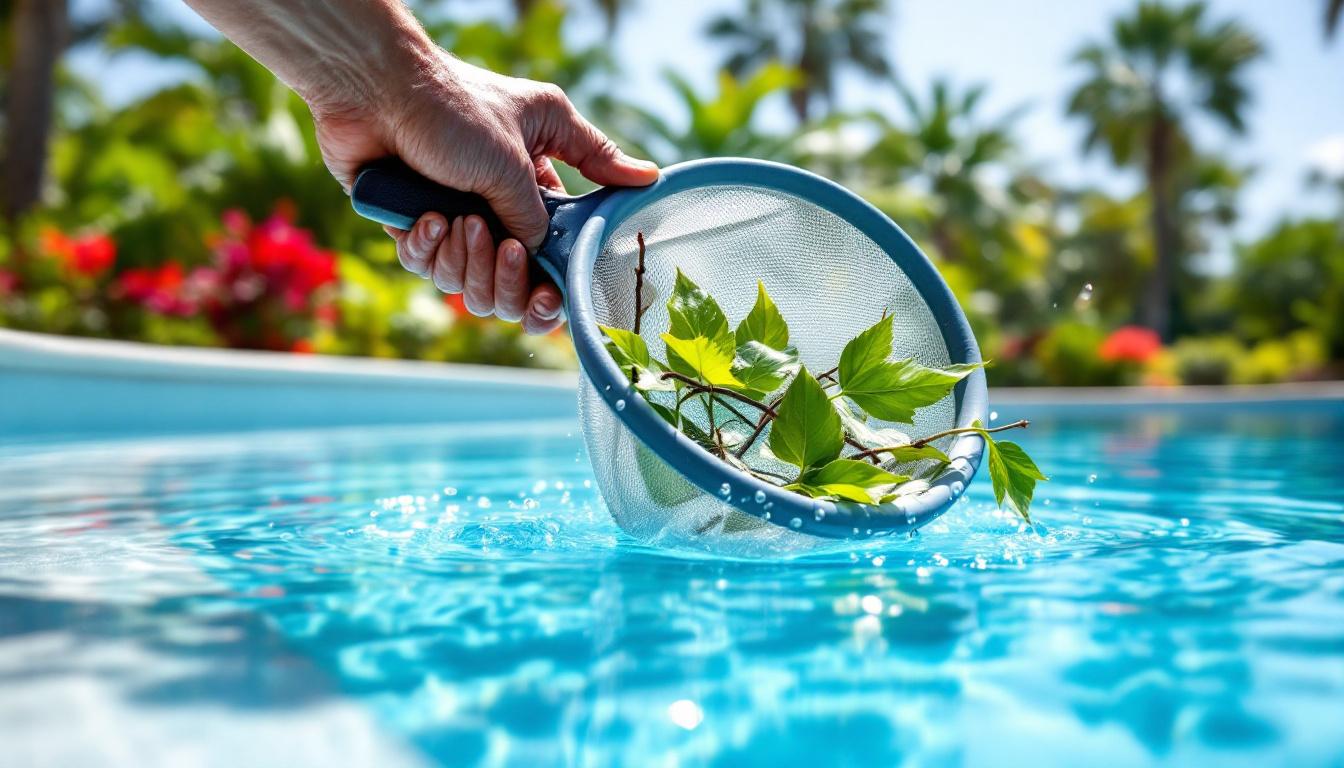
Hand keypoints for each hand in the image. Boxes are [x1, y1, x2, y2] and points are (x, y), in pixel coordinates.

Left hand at [310, 52, 658, 332]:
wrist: (377, 91)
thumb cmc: (458, 105)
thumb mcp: (539, 133)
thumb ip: (587, 173)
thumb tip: (648, 179)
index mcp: (537, 188)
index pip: (558, 257)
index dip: (555, 290)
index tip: (551, 298)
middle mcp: (499, 210)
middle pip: (515, 286)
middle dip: (507, 278)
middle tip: (503, 249)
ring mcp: (456, 221)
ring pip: (470, 284)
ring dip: (466, 262)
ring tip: (457, 220)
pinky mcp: (413, 228)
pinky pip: (428, 268)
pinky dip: (428, 249)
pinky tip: (425, 218)